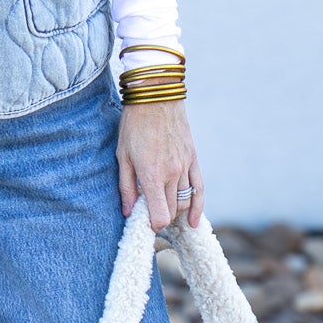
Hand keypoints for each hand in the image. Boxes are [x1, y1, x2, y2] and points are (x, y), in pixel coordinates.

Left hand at [116, 103, 203, 231]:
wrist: (156, 97)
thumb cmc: (134, 125)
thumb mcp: (123, 156)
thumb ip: (126, 187)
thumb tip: (128, 212)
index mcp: (152, 175)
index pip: (160, 216)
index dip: (152, 225)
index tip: (143, 223)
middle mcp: (172, 174)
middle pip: (171, 211)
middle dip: (160, 218)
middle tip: (148, 215)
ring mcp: (185, 167)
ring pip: (184, 201)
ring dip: (174, 211)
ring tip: (163, 211)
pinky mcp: (193, 159)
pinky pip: (199, 188)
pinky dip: (197, 206)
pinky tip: (193, 221)